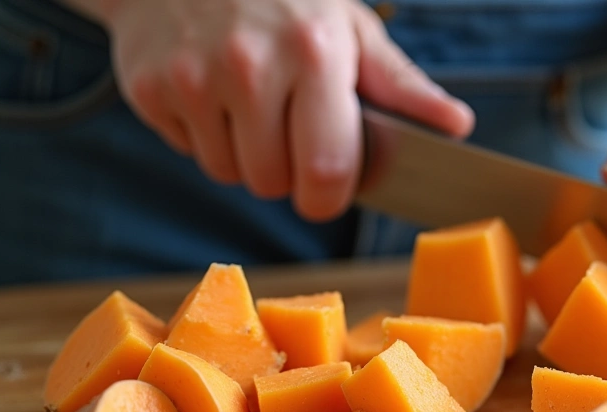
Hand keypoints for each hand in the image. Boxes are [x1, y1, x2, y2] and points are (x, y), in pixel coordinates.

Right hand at [101, 0, 473, 220]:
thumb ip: (401, 85)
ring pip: (229, 174)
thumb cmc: (284, 0)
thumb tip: (456, 126)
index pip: (328, 170)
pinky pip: (189, 151)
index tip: (330, 188)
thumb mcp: (350, 29)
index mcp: (313, 53)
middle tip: (288, 131)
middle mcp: (250, 66)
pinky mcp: (150, 88)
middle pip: (273, 183)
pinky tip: (212, 93)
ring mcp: (193, 77)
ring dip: (244, 156)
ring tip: (249, 106)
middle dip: (286, 174)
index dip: (331, 195)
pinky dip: (204, 136)